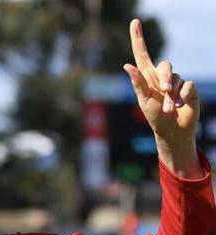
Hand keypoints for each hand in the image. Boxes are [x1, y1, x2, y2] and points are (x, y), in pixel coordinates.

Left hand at [123, 19, 201, 177]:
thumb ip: (138, 83)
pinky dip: (182, 96)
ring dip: (171, 95)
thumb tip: (127, 66)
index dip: (138, 39)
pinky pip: (187, 85)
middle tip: (162, 90)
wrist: (172, 131)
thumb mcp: (144, 100)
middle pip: (165, 65)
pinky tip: (180, 106)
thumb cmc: (155, 117)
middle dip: (164, 77)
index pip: (142, 55)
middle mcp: (162, 77)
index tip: (135, 22)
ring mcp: (176, 82)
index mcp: (147, 78)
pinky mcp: (189, 88)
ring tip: (169, 108)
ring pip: (175, 78)